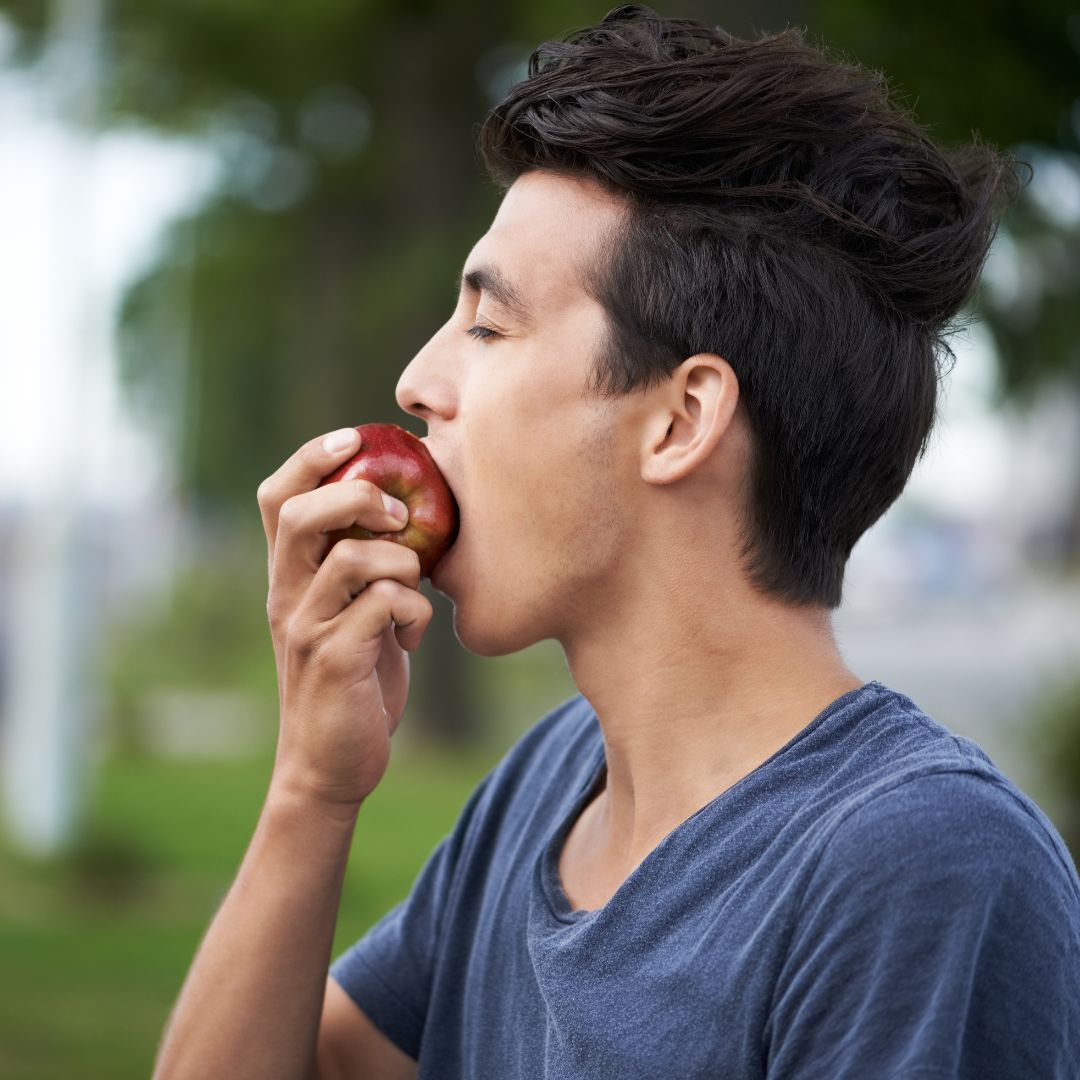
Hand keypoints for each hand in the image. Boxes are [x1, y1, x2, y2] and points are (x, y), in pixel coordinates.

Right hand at [257, 428, 434, 810]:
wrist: (331, 764)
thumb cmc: (354, 677)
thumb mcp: (351, 612)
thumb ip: (364, 566)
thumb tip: (408, 511)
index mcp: (289, 577)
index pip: (278, 498)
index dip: (311, 458)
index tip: (353, 436)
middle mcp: (287, 596)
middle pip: (301, 515)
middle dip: (357, 497)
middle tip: (397, 515)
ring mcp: (307, 629)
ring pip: (354, 559)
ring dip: (402, 563)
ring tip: (412, 589)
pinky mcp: (336, 662)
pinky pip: (387, 607)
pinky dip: (417, 613)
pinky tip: (413, 637)